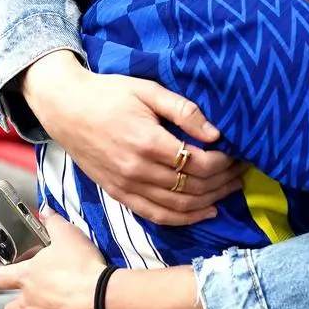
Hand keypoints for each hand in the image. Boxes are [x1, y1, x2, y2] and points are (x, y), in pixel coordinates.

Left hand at [0, 212, 107, 308]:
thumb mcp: (68, 236)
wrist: (101, 300)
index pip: (0, 278)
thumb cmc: (83, 268)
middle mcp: (30, 304)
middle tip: (29, 303)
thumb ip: (53, 223)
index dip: (3, 277)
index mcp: (27, 277)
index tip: (8, 277)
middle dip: (17, 308)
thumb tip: (45, 210)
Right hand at [21, 52, 244, 225]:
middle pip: (192, 186)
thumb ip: (183, 110)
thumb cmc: (108, 93)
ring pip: (178, 205)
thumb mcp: (148, 90)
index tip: (239, 154)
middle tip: (243, 172)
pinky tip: (205, 211)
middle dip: (223, 181)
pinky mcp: (118, 194)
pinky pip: (156, 215)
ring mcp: (126, 186)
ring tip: (232, 190)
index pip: (198, 163)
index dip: (224, 162)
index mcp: (147, 142)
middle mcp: (138, 170)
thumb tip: (216, 133)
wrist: (65, 108)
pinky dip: (184, 218)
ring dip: (210, 200)